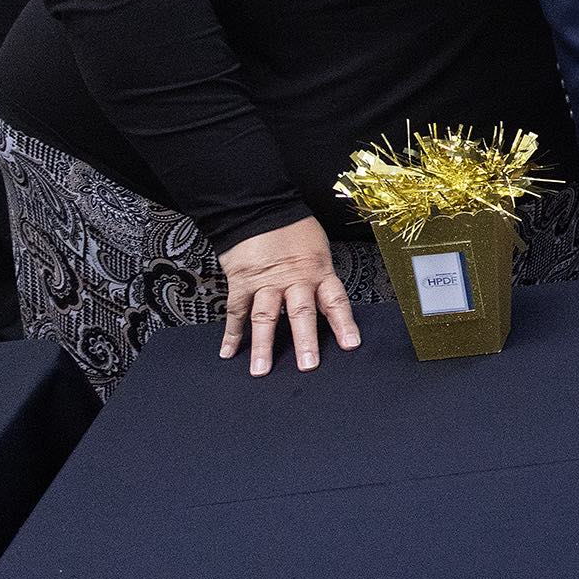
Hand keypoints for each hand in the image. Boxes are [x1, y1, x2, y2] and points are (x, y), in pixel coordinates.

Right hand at [218, 216, 359, 374]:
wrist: (259, 208)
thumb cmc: (293, 228)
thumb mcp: (318, 249)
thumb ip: (321, 276)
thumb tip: (328, 304)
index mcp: (318, 272)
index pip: (335, 301)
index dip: (343, 324)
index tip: (350, 345)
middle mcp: (294, 280)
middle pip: (301, 313)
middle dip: (305, 341)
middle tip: (308, 365)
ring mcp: (266, 283)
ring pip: (265, 317)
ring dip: (263, 345)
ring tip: (261, 370)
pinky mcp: (242, 282)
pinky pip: (235, 311)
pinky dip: (231, 333)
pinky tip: (228, 352)